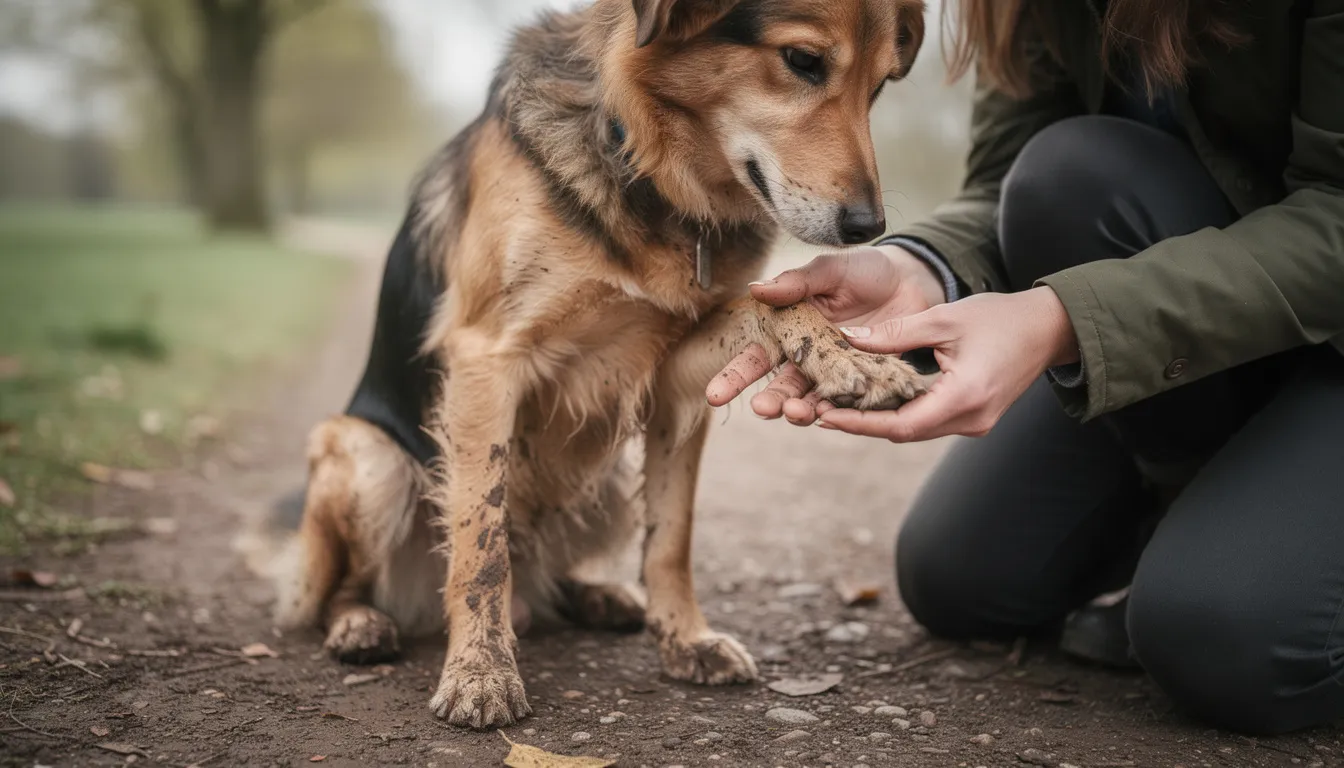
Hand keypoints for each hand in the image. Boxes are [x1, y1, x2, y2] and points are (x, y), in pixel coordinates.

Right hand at [706, 245, 945, 422]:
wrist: (913, 281)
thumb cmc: (864, 270)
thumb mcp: (830, 270)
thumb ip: (797, 283)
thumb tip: (755, 289)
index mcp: (790, 329)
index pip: (756, 356)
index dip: (734, 376)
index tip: (715, 395)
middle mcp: (807, 356)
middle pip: (781, 385)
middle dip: (770, 400)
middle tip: (763, 409)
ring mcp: (835, 372)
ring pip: (811, 398)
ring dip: (800, 409)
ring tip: (798, 413)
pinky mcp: (863, 381)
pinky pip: (848, 400)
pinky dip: (838, 409)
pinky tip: (831, 414)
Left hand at [815, 286, 1078, 441]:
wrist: (1048, 329)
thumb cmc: (1000, 318)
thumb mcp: (944, 318)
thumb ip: (895, 333)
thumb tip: (847, 338)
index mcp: (964, 396)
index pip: (901, 425)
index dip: (860, 424)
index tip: (825, 415)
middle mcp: (970, 419)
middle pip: (904, 432)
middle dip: (861, 424)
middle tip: (820, 409)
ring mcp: (975, 424)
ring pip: (915, 430)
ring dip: (878, 421)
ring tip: (838, 407)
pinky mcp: (974, 418)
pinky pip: (929, 422)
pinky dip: (899, 414)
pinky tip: (872, 402)